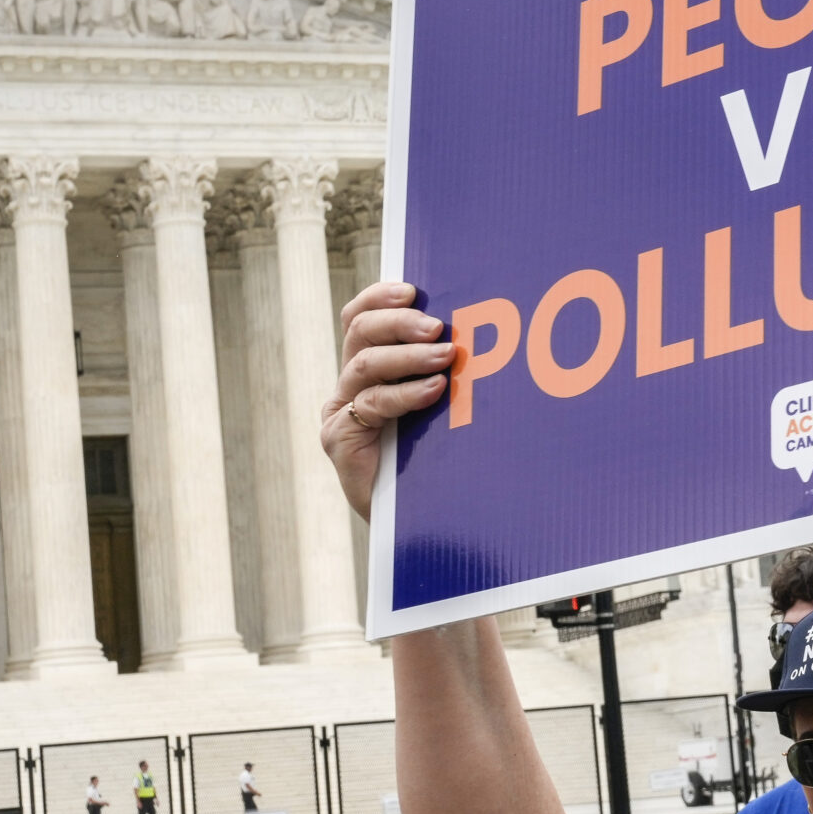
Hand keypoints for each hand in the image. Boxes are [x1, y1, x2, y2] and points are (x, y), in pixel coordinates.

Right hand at [320, 280, 452, 518]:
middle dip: (399, 322)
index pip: (359, 319)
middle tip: (437, 326)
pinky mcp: (339, 439)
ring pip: (364, 364)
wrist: (415, 524)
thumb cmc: (432, 462)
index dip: (379, 298)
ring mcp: (340, 412)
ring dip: (408, 355)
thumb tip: (474, 333)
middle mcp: (347, 386)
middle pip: (359, 333)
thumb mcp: (436, 408)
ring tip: (444, 356)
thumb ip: (438, 372)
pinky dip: (404, 393)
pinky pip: (370, 405)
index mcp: (366, 370)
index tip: (412, 289)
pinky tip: (433, 390)